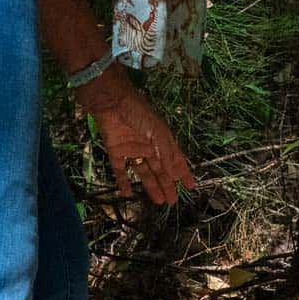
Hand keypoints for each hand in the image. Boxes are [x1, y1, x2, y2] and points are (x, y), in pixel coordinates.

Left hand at [76, 66, 194, 204]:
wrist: (108, 98)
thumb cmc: (135, 111)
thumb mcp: (156, 132)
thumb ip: (165, 153)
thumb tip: (176, 174)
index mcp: (162, 138)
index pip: (175, 160)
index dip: (183, 173)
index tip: (191, 187)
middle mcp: (149, 144)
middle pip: (160, 168)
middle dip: (167, 184)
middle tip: (173, 201)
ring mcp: (132, 147)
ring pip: (143, 171)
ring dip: (150, 185)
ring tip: (157, 201)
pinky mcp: (114, 149)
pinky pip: (120, 168)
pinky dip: (123, 181)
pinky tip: (127, 193)